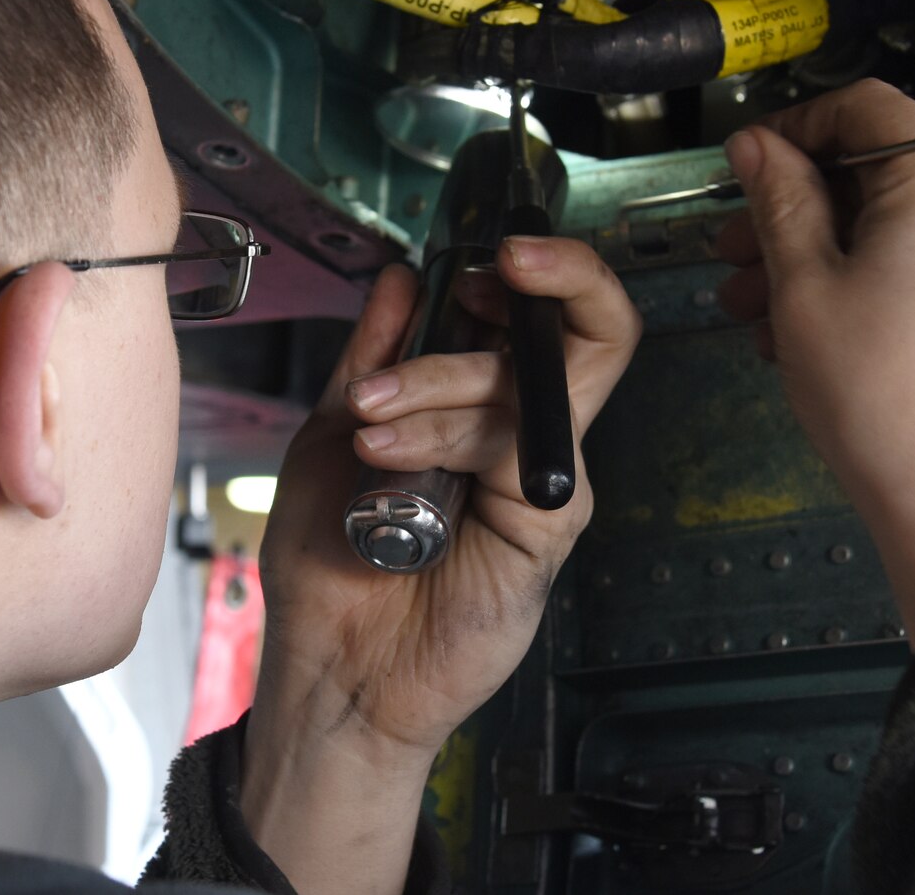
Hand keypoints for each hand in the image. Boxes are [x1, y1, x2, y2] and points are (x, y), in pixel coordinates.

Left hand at [240, 239, 639, 894]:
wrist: (327, 662)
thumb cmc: (332, 560)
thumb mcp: (336, 429)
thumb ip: (373, 355)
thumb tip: (403, 277)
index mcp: (481, 406)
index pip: (544, 319)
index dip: (539, 272)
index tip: (486, 252)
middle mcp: (523, 437)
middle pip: (587, 335)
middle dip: (551, 281)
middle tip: (490, 271)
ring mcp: (538, 482)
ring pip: (531, 383)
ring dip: (438, 378)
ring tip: (368, 417)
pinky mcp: (543, 527)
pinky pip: (512, 449)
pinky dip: (442, 435)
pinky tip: (383, 458)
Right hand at [713, 79, 914, 646]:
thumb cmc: (885, 405)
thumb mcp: (804, 288)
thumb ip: (778, 198)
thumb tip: (756, 145)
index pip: (863, 108)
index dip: (790, 130)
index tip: (745, 165)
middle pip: (886, 170)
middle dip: (802, 210)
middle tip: (738, 253)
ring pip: (911, 221)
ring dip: (833, 252)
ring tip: (765, 308)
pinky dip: (884, 276)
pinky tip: (824, 326)